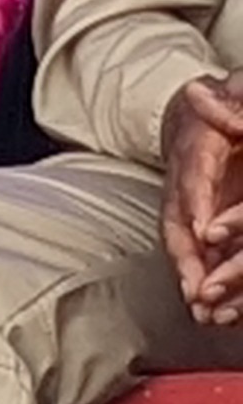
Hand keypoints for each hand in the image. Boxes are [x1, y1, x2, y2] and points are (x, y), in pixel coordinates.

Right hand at [165, 76, 242, 323]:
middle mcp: (184, 179)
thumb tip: (204, 94)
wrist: (201, 108)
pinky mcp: (199, 220)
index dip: (196, 203)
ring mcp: (188, 202)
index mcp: (195, 145)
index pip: (192, 176)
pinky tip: (216, 311)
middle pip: (178, 221)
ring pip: (184, 245)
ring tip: (205, 311)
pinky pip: (198, 253)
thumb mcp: (225, 92)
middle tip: (198, 292)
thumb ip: (223, 102)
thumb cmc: (223, 102)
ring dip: (193, 278)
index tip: (202, 231)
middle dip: (187, 259)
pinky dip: (203, 280)